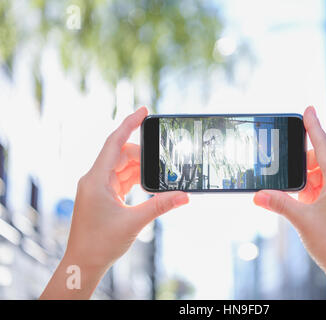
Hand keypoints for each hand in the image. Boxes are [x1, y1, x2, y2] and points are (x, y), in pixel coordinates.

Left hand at [41, 107, 188, 298]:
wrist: (84, 262)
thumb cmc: (100, 243)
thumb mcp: (134, 222)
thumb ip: (160, 205)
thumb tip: (184, 196)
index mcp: (96, 179)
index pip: (114, 142)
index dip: (130, 124)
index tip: (144, 111)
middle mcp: (95, 179)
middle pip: (122, 154)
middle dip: (144, 155)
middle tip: (165, 160)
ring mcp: (99, 187)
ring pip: (123, 167)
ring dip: (142, 169)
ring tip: (161, 175)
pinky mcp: (104, 195)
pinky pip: (122, 179)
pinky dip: (137, 179)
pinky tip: (150, 185)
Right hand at [253, 106, 325, 299]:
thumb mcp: (302, 220)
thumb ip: (278, 203)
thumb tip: (256, 195)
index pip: (324, 145)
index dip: (313, 126)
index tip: (308, 109)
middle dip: (305, 161)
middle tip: (288, 169)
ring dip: (311, 179)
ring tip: (297, 192)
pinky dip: (319, 189)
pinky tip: (309, 201)